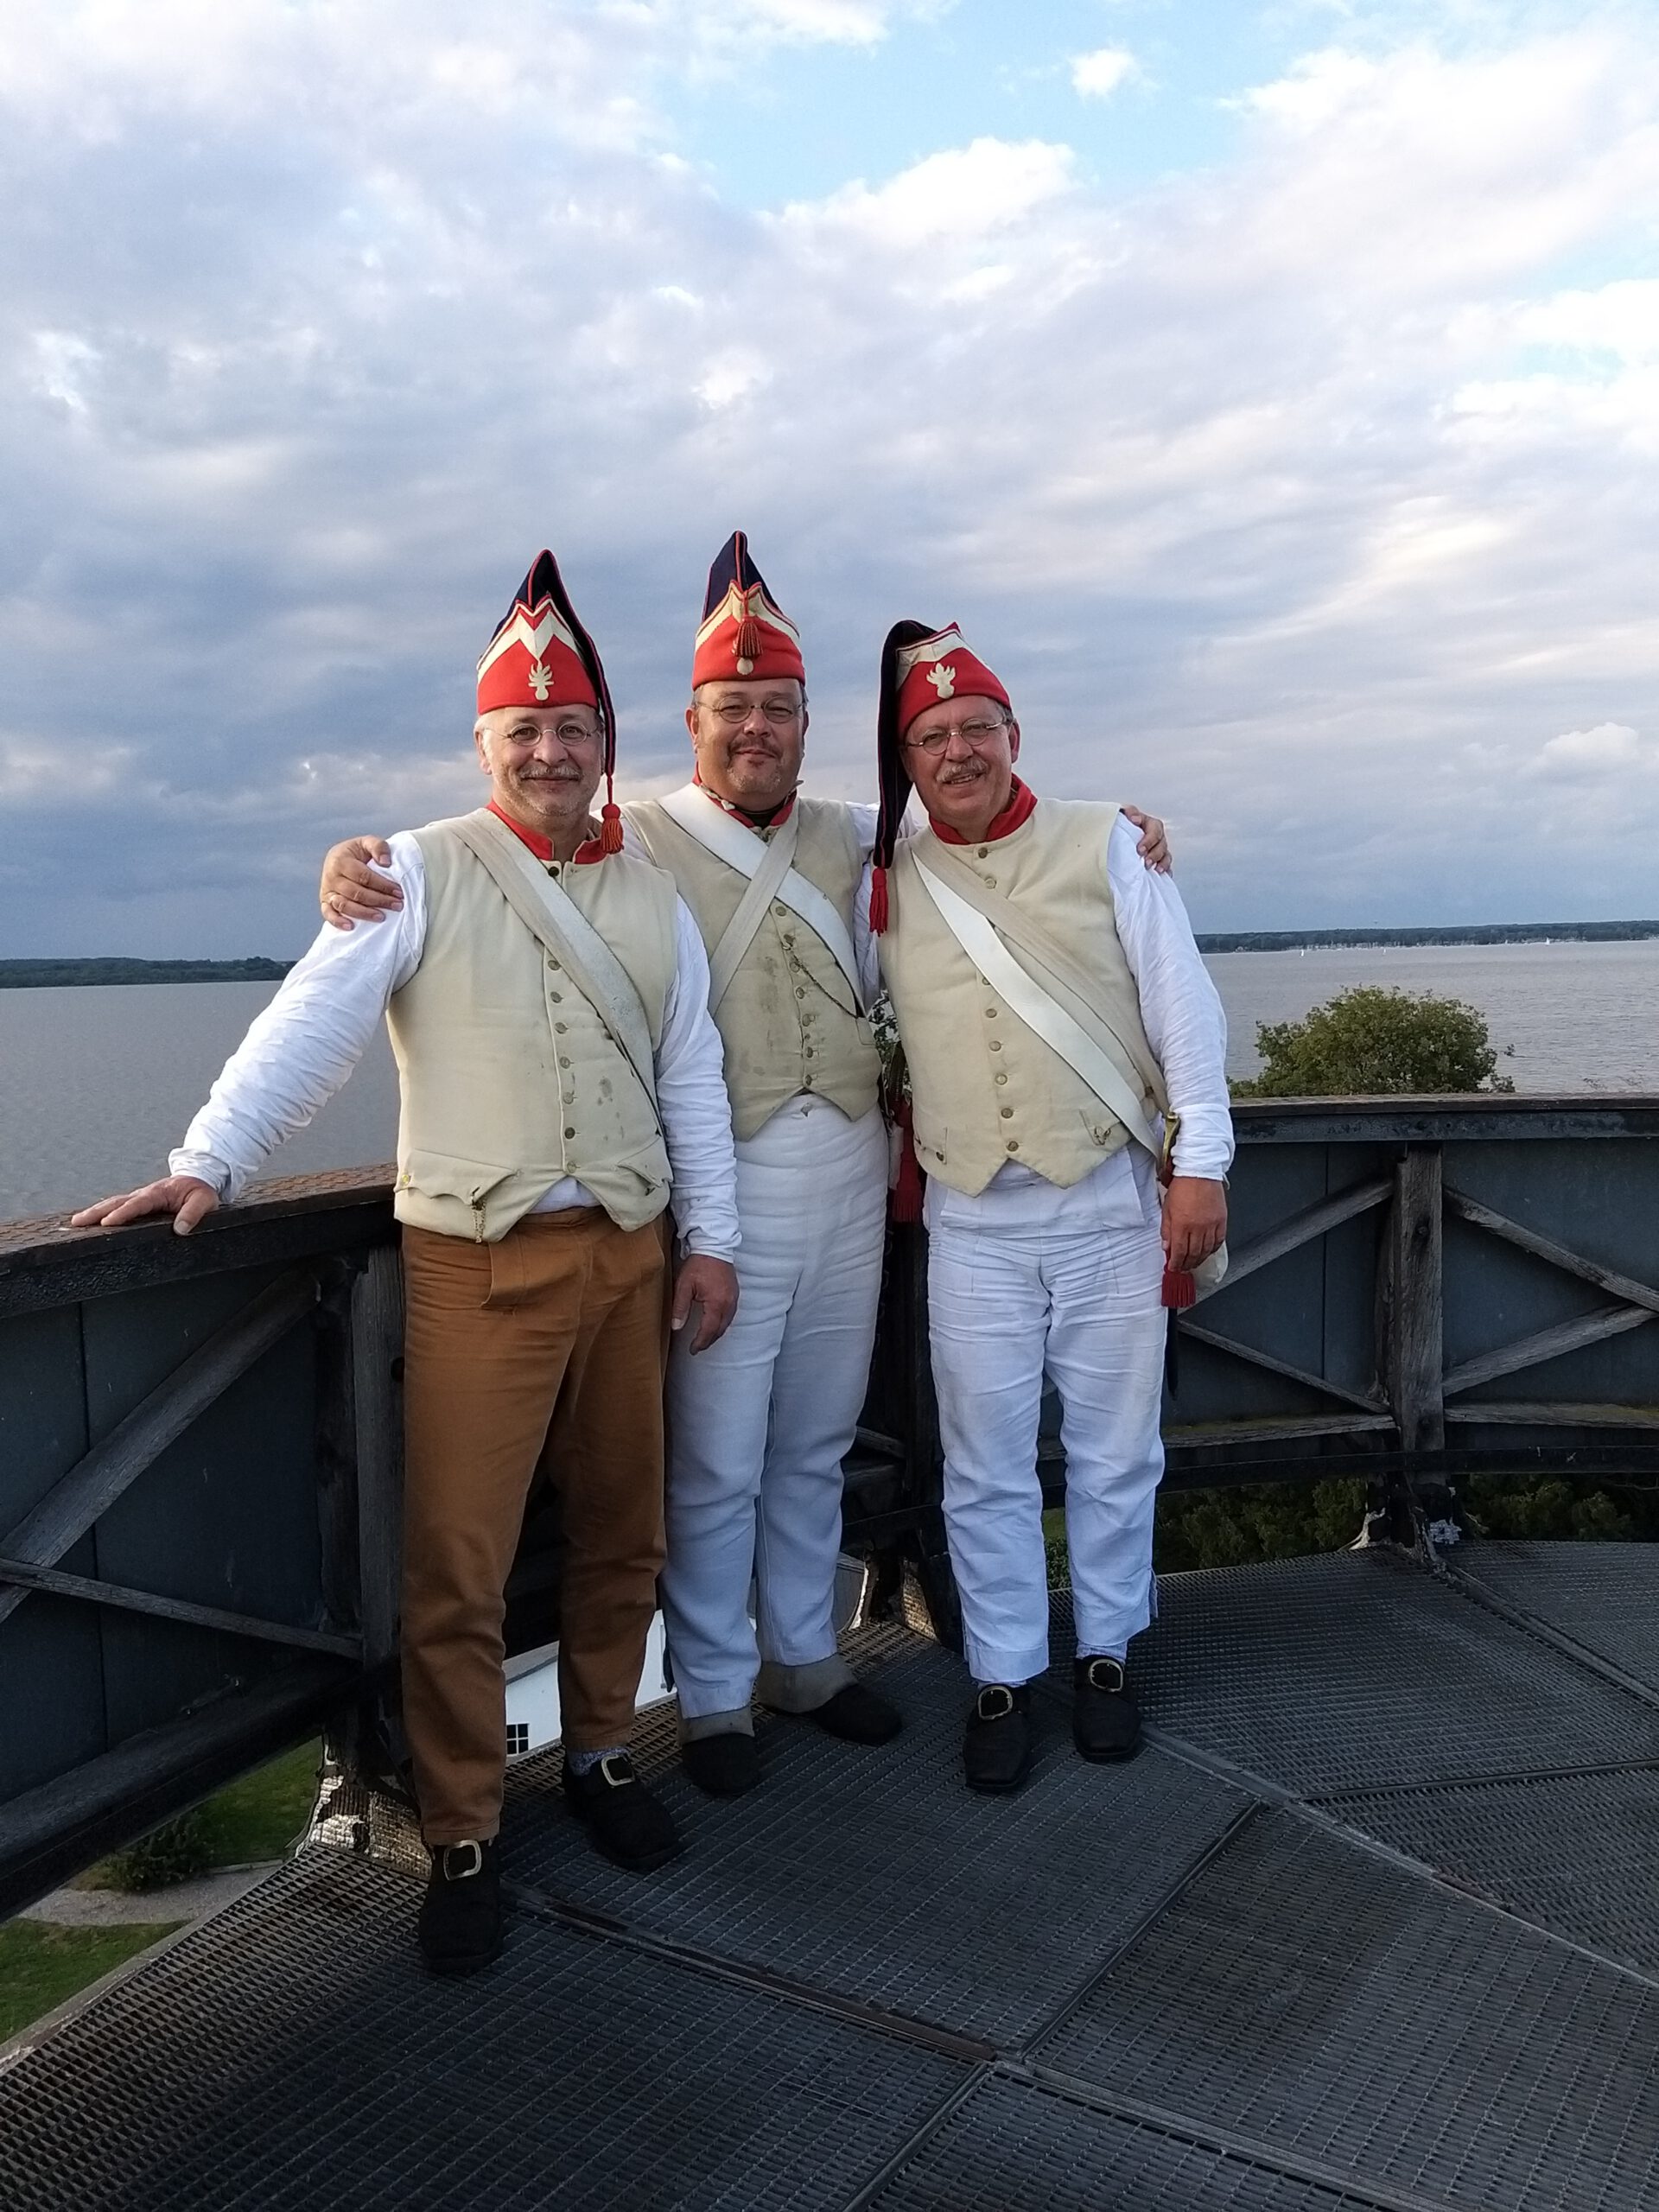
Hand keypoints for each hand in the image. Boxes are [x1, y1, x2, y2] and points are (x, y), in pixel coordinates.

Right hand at [70, 1175, 220, 1236]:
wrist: (199, 1178)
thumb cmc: (200, 1190)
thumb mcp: (204, 1201)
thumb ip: (193, 1214)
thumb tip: (180, 1229)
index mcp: (159, 1193)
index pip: (137, 1204)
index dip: (122, 1214)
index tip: (107, 1223)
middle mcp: (144, 1194)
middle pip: (116, 1202)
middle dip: (96, 1212)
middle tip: (77, 1222)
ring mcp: (139, 1198)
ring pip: (112, 1203)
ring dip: (94, 1212)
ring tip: (76, 1223)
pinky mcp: (138, 1203)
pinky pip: (117, 1206)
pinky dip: (102, 1212)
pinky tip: (90, 1221)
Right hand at [320, 836, 400, 929]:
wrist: (340, 858)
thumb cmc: (357, 853)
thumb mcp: (367, 842)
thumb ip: (378, 846)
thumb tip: (386, 862)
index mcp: (340, 860)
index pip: (363, 876)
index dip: (382, 885)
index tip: (399, 892)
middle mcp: (331, 876)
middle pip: (356, 892)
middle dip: (379, 900)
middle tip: (397, 905)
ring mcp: (327, 890)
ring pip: (344, 905)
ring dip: (364, 913)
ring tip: (381, 917)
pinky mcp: (324, 902)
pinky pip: (328, 914)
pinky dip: (337, 921)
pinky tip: (351, 926)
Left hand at [671, 1254, 738, 1352]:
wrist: (714, 1247)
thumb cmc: (698, 1265)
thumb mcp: (684, 1286)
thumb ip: (680, 1308)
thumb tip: (676, 1327)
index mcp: (716, 1303)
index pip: (709, 1330)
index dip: (700, 1342)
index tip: (692, 1350)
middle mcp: (728, 1304)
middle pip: (719, 1330)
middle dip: (708, 1341)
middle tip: (697, 1347)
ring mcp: (734, 1299)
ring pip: (726, 1324)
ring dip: (716, 1333)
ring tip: (705, 1339)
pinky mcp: (735, 1293)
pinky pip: (730, 1315)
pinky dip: (722, 1323)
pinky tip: (714, 1324)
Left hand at [1122, 805, 1170, 873]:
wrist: (1115, 837)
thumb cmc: (1119, 825)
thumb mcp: (1122, 815)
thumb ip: (1128, 812)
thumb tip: (1133, 817)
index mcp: (1149, 824)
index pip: (1155, 829)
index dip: (1149, 840)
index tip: (1139, 849)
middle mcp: (1156, 836)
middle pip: (1162, 844)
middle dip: (1154, 853)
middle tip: (1145, 861)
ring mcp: (1158, 848)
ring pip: (1166, 855)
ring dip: (1161, 862)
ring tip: (1154, 869)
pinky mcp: (1158, 860)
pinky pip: (1166, 865)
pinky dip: (1165, 870)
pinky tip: (1162, 874)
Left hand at [1161, 1176, 1225, 1272]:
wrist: (1200, 1172)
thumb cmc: (1183, 1186)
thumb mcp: (1167, 1208)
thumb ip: (1167, 1229)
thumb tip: (1167, 1246)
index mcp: (1182, 1224)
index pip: (1179, 1251)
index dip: (1176, 1263)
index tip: (1173, 1268)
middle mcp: (1198, 1227)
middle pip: (1193, 1254)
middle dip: (1187, 1264)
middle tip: (1183, 1268)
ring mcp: (1211, 1225)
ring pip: (1206, 1250)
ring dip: (1199, 1260)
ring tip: (1194, 1263)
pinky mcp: (1222, 1220)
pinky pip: (1219, 1241)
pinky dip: (1212, 1249)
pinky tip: (1208, 1252)